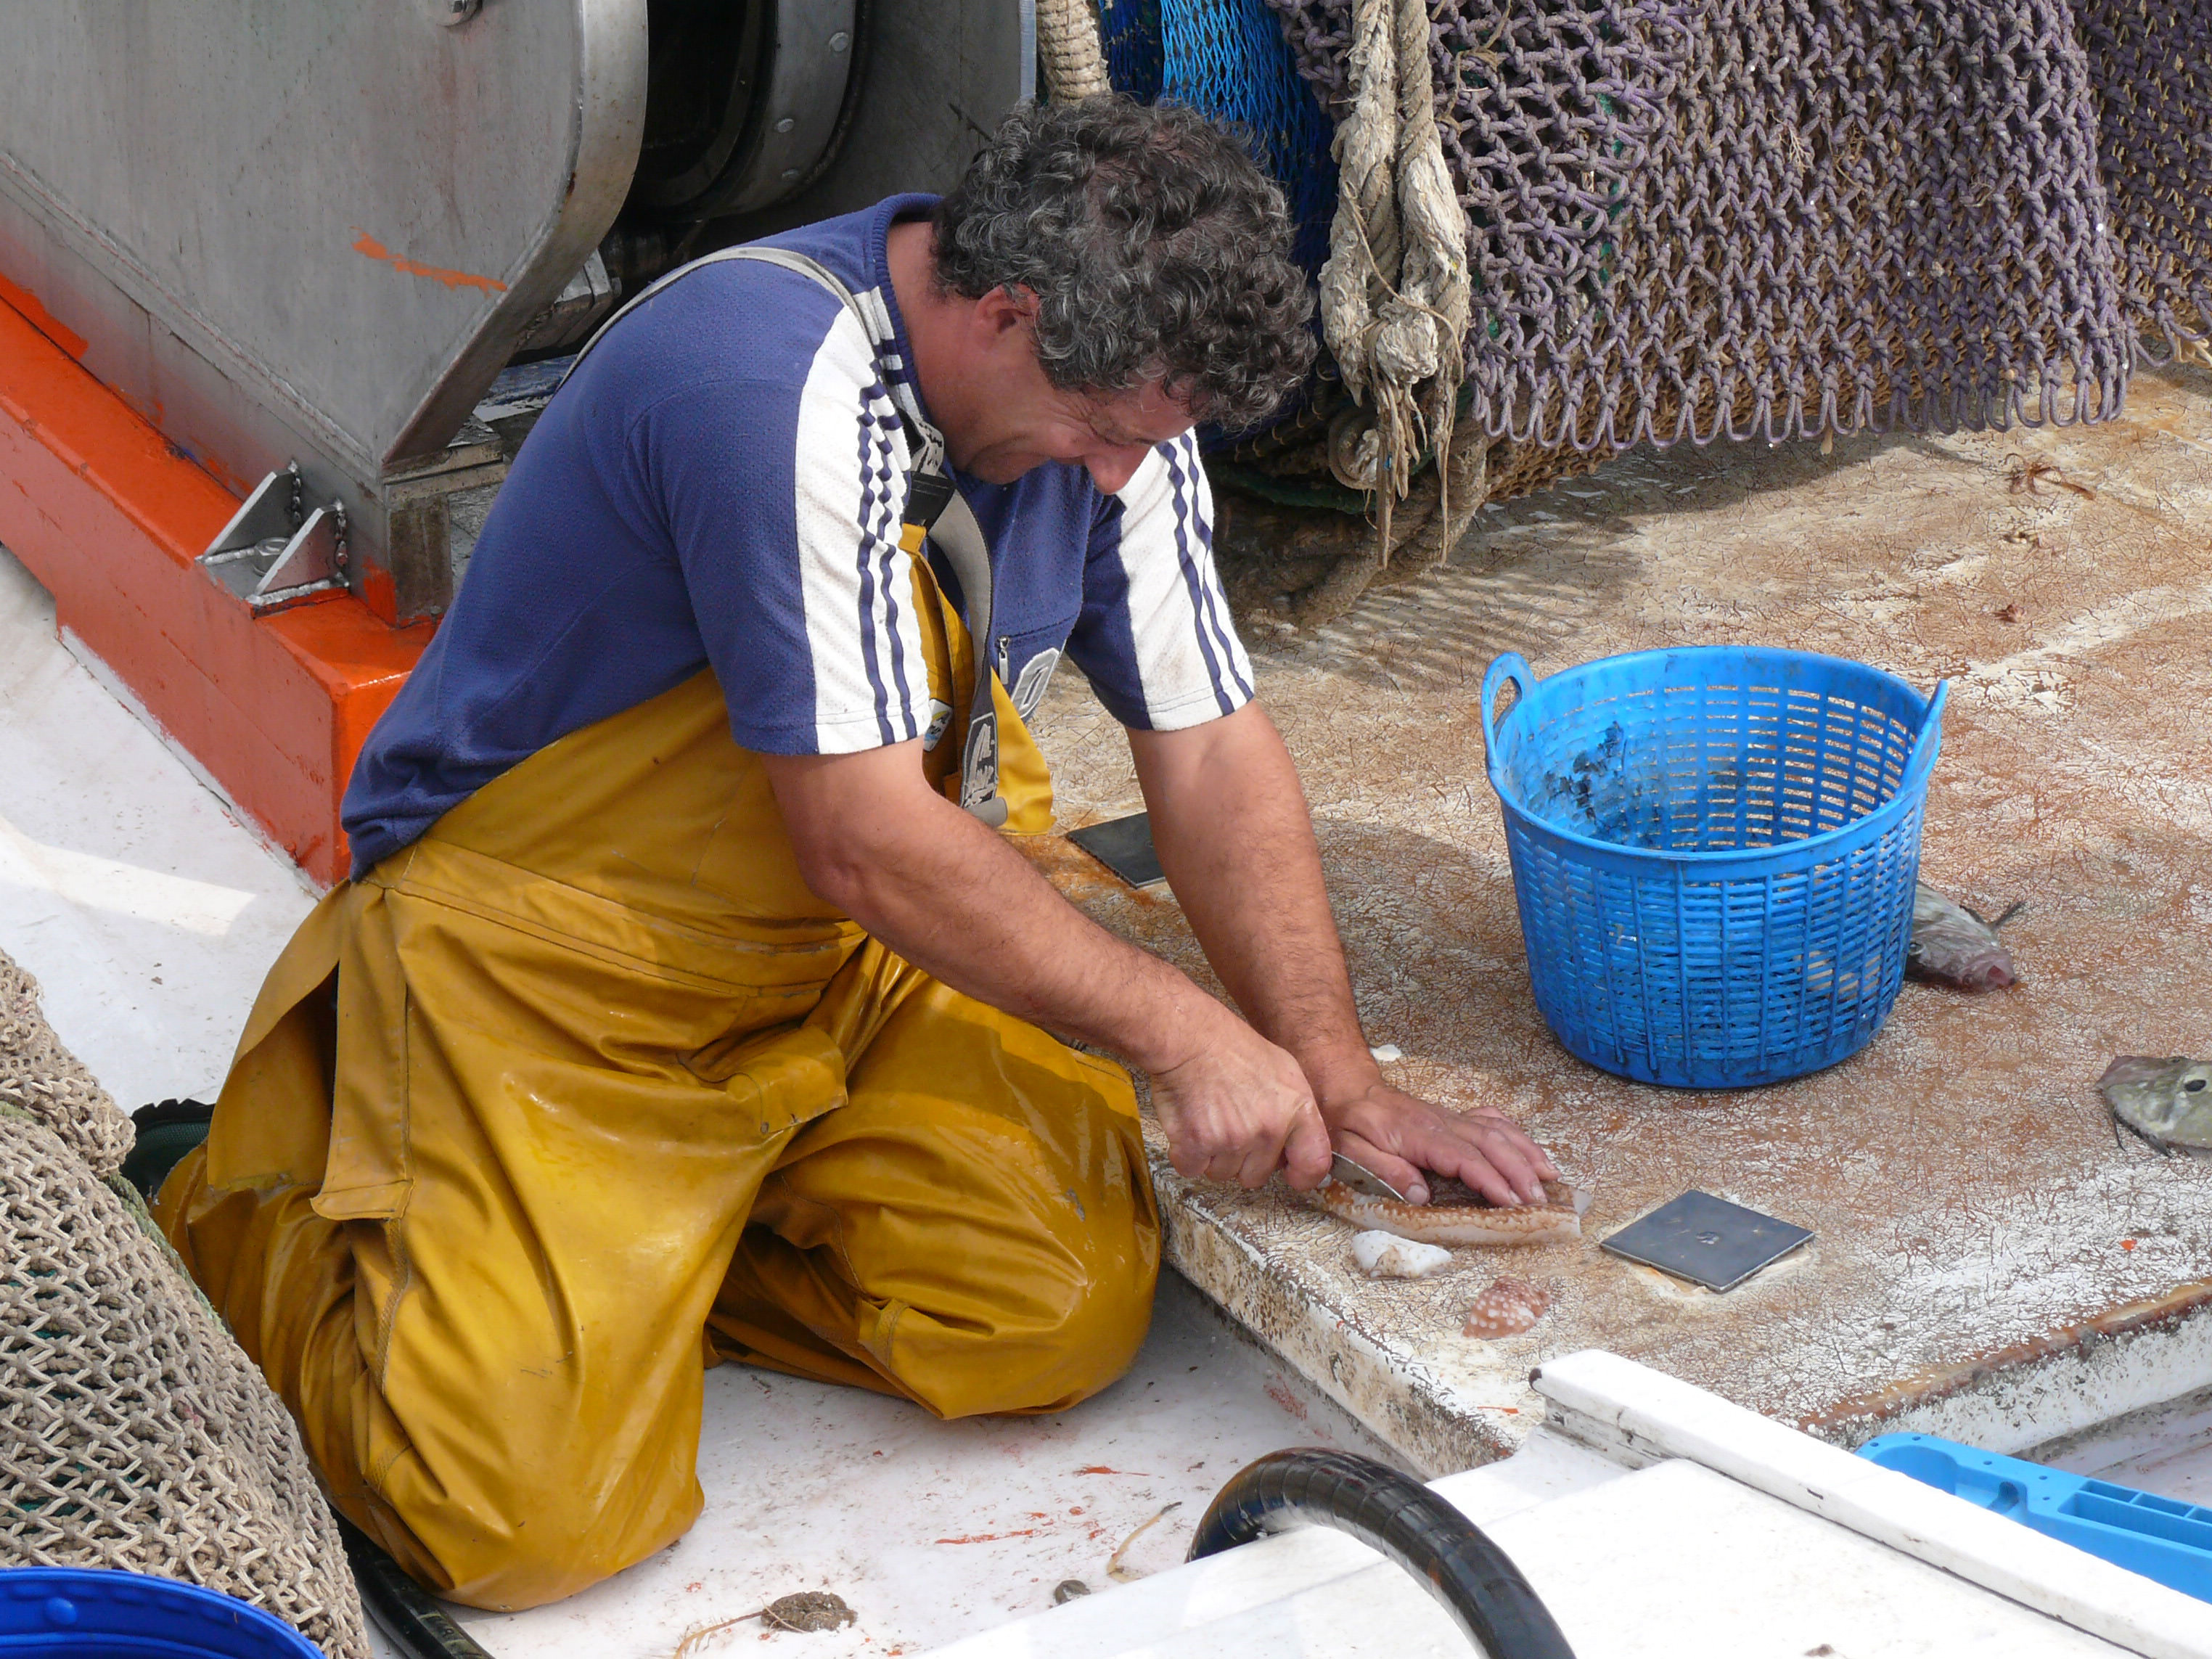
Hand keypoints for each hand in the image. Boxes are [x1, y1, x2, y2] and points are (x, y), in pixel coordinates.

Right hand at [1148, 1005, 1333, 1190]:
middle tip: (1231, 1127)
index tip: (1291, 1174)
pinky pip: (1192, 1169)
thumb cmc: (1232, 1047)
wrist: (1189, 1037)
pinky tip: (1189, 1127)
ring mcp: (1233, 1140)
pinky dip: (1186, 1155)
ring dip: (1213, 1156)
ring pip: (1223, 1174)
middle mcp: (1269, 1130)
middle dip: (1243, 1159)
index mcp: (1297, 1110)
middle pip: (1257, 1176)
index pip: (1314, 1164)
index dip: (1302, 1176)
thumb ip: (1295, 1112)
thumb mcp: (1283, 1070)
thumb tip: (1295, 1145)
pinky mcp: (1198, 1145)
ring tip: (1209, 1120)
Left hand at [1322, 1079, 1557, 1206]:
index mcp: (1417, 1134)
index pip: (1463, 1157)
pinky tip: (1530, 1150)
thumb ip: (1385, 1170)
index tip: (1512, 1201)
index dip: (1490, 1179)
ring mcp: (1449, 1117)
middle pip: (1489, 1144)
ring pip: (1497, 1131)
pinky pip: (1491, 1120)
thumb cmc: (1347, 1122)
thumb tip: (1422, 1195)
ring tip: (1550, 1177)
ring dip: (1525, 1153)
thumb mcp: (1351, 1150)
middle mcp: (1440, 1122)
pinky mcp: (1452, 1116)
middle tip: (1539, 1200)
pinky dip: (1515, 1135)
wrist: (1345, 1087)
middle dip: (1519, 1171)